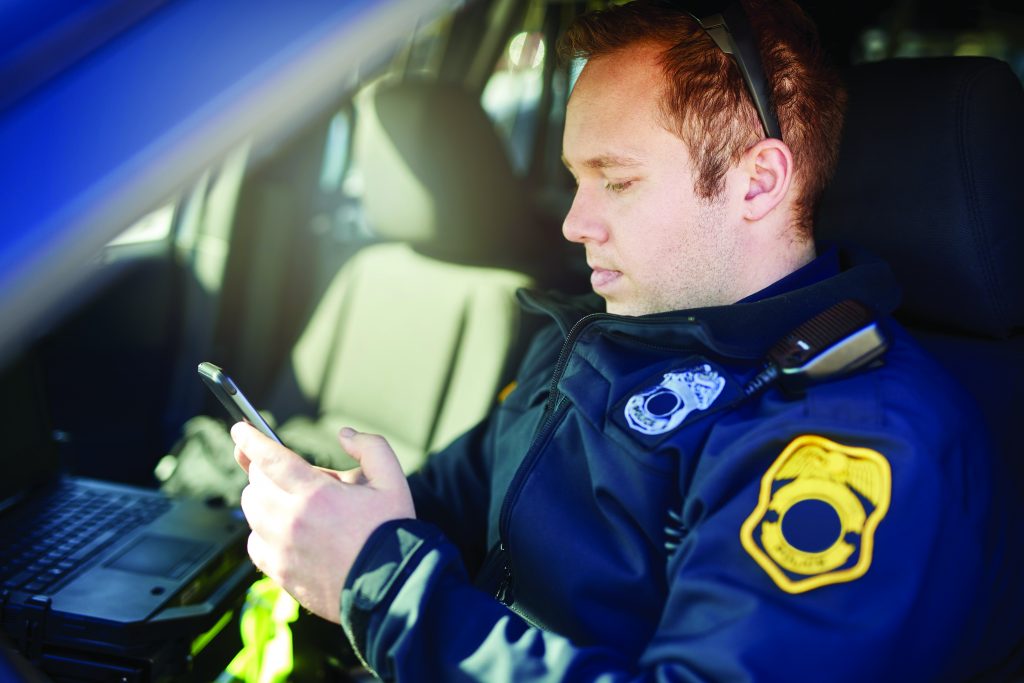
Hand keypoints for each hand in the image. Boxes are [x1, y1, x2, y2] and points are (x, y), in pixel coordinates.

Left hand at [231, 422, 414, 622]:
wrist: (392, 587)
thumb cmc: (391, 533)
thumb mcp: (393, 480)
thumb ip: (370, 447)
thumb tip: (345, 435)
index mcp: (317, 494)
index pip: (270, 458)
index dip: (251, 439)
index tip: (240, 429)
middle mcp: (292, 520)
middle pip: (255, 483)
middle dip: (264, 470)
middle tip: (283, 471)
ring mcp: (283, 550)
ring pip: (251, 512)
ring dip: (262, 498)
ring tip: (289, 500)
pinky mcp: (281, 573)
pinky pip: (254, 544)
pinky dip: (262, 531)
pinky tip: (284, 530)